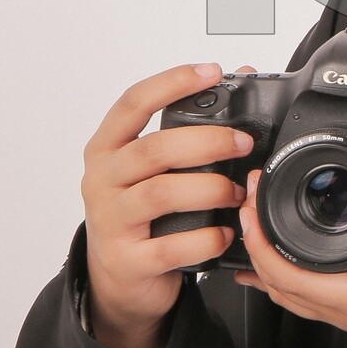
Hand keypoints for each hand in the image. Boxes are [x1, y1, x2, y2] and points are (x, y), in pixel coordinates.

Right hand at [80, 61, 259, 347]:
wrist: (118, 277)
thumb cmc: (141, 211)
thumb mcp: (155, 168)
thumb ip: (189, 127)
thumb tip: (242, 77)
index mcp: (107, 148)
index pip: (133, 102)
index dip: (173, 82)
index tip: (212, 71)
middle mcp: (103, 180)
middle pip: (155, 148)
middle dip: (208, 141)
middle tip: (243, 143)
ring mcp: (111, 221)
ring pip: (162, 193)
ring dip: (211, 189)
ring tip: (239, 192)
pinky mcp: (127, 260)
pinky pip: (171, 246)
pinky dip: (206, 238)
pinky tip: (225, 232)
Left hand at [234, 150, 346, 347]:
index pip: (288, 276)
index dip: (260, 240)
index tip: (253, 204)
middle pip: (279, 289)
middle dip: (255, 246)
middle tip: (250, 204)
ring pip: (294, 298)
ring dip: (268, 265)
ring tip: (260, 227)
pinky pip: (314, 299)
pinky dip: (291, 277)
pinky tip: (296, 258)